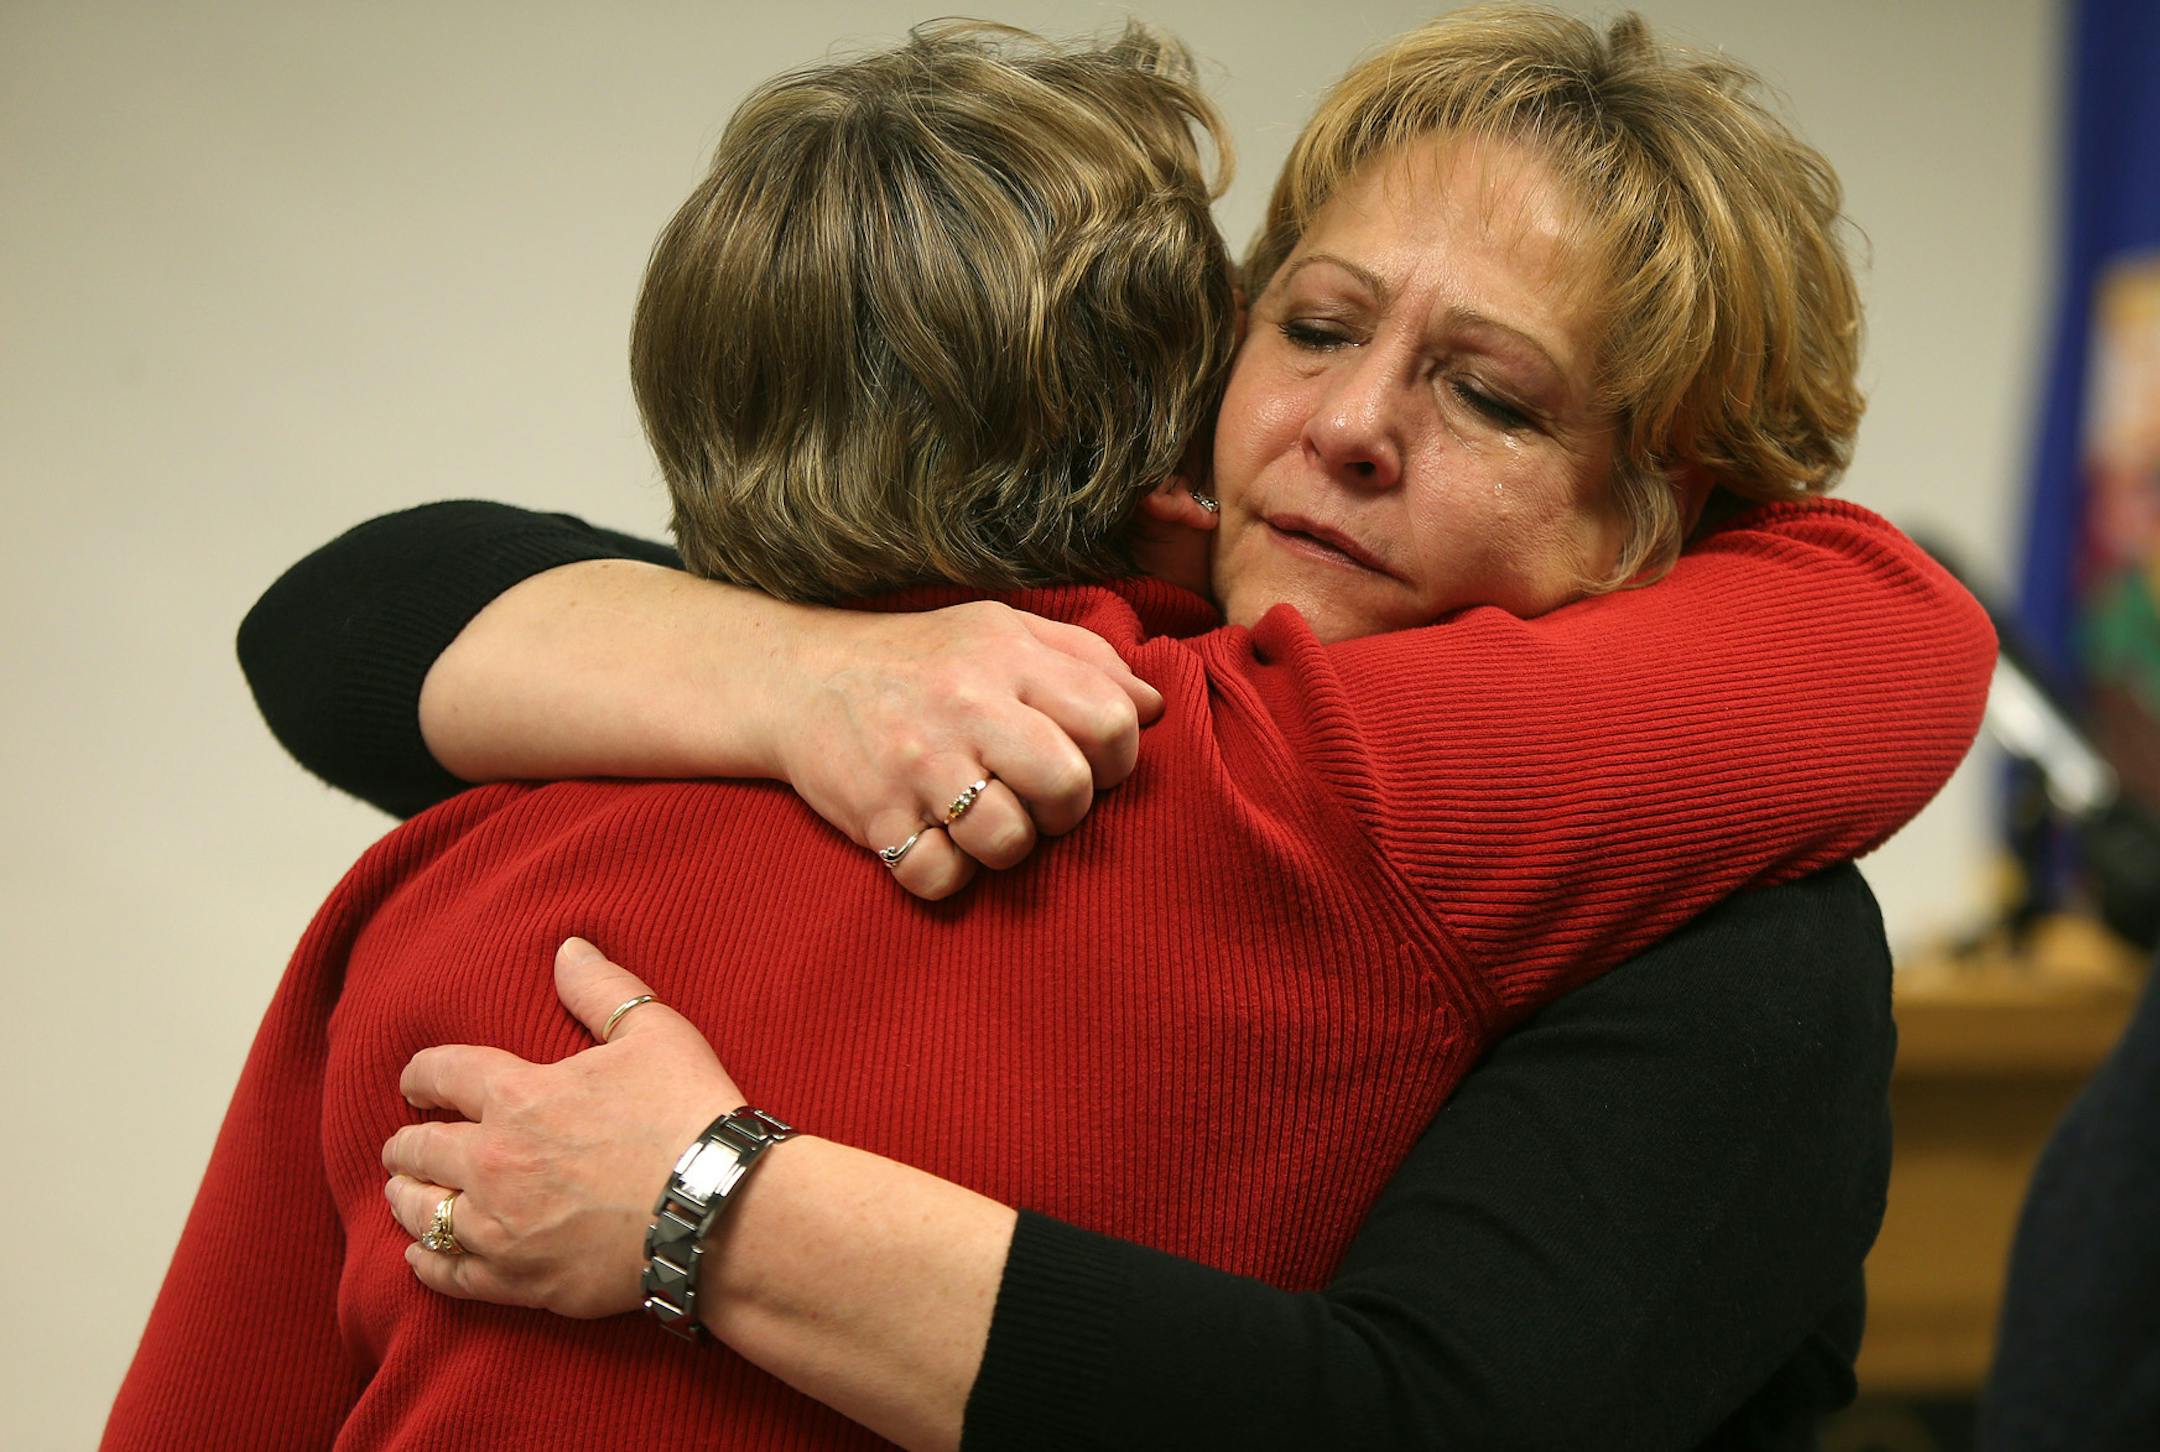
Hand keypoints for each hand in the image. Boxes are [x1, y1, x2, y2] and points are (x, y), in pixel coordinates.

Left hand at [382, 938, 741, 1316]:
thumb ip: (602, 989)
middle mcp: (493, 1162)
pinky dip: (427, 1261)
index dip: (420, 1075)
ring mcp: (501, 1227)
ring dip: (406, 1198)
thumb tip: (568, 948)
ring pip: (422, 1213)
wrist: (716, 1209)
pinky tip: (421, 1255)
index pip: (441, 1074)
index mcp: (519, 1096)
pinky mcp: (520, 1279)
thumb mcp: (655, 1033)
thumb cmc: (688, 1114)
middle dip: (406, 1143)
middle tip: (404, 1144)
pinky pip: (449, 1275)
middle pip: (418, 1149)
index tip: (416, 1083)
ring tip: (404, 1194)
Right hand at [777, 600, 1164, 899]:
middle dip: (1068, 811)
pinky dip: (946, 874)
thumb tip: (1156, 705)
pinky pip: (939, 877)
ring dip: (1007, 846)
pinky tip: (937, 840)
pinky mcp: (876, 815)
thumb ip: (1086, 659)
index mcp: (1008, 657)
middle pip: (1067, 786)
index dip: (1117, 758)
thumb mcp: (1003, 631)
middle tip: (1041, 803)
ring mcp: (918, 764)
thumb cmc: (922, 659)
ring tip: (983, 819)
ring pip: (1007, 842)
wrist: (801, 677)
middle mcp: (965, 706)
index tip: (1089, 764)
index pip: (1111, 720)